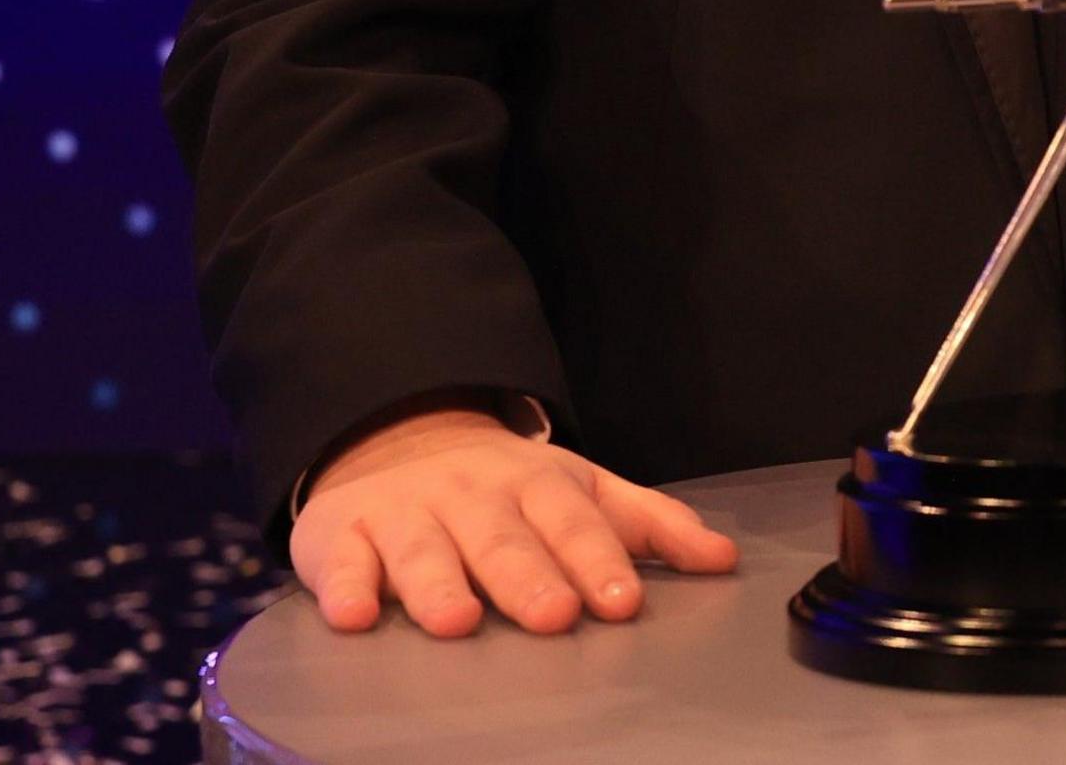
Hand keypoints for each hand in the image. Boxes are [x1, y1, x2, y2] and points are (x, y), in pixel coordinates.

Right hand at [291, 406, 739, 636]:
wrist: (396, 441)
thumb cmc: (507, 488)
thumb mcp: (583, 490)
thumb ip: (650, 525)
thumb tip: (724, 559)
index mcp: (538, 485)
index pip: (574, 522)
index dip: (599, 560)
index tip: (624, 601)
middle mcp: (473, 497)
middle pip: (504, 541)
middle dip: (529, 578)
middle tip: (555, 615)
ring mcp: (407, 514)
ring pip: (424, 552)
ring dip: (439, 586)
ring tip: (457, 623)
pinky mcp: (343, 535)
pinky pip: (341, 562)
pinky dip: (346, 587)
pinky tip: (355, 615)